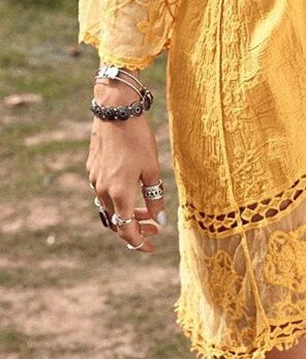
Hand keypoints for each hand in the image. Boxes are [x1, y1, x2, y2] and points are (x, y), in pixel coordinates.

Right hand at [86, 78, 165, 252]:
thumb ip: (155, 198)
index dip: (139, 242)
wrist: (116, 112)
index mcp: (119, 194)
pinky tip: (132, 189)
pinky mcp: (92, 169)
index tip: (151, 247)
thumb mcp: (152, 169)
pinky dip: (118, 198)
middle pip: (117, 221)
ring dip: (127, 212)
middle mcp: (103, 191)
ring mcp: (95, 180)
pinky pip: (104, 192)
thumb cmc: (138, 139)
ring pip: (110, 207)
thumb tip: (159, 221)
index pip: (127, 230)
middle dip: (136, 226)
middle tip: (154, 227)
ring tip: (146, 210)